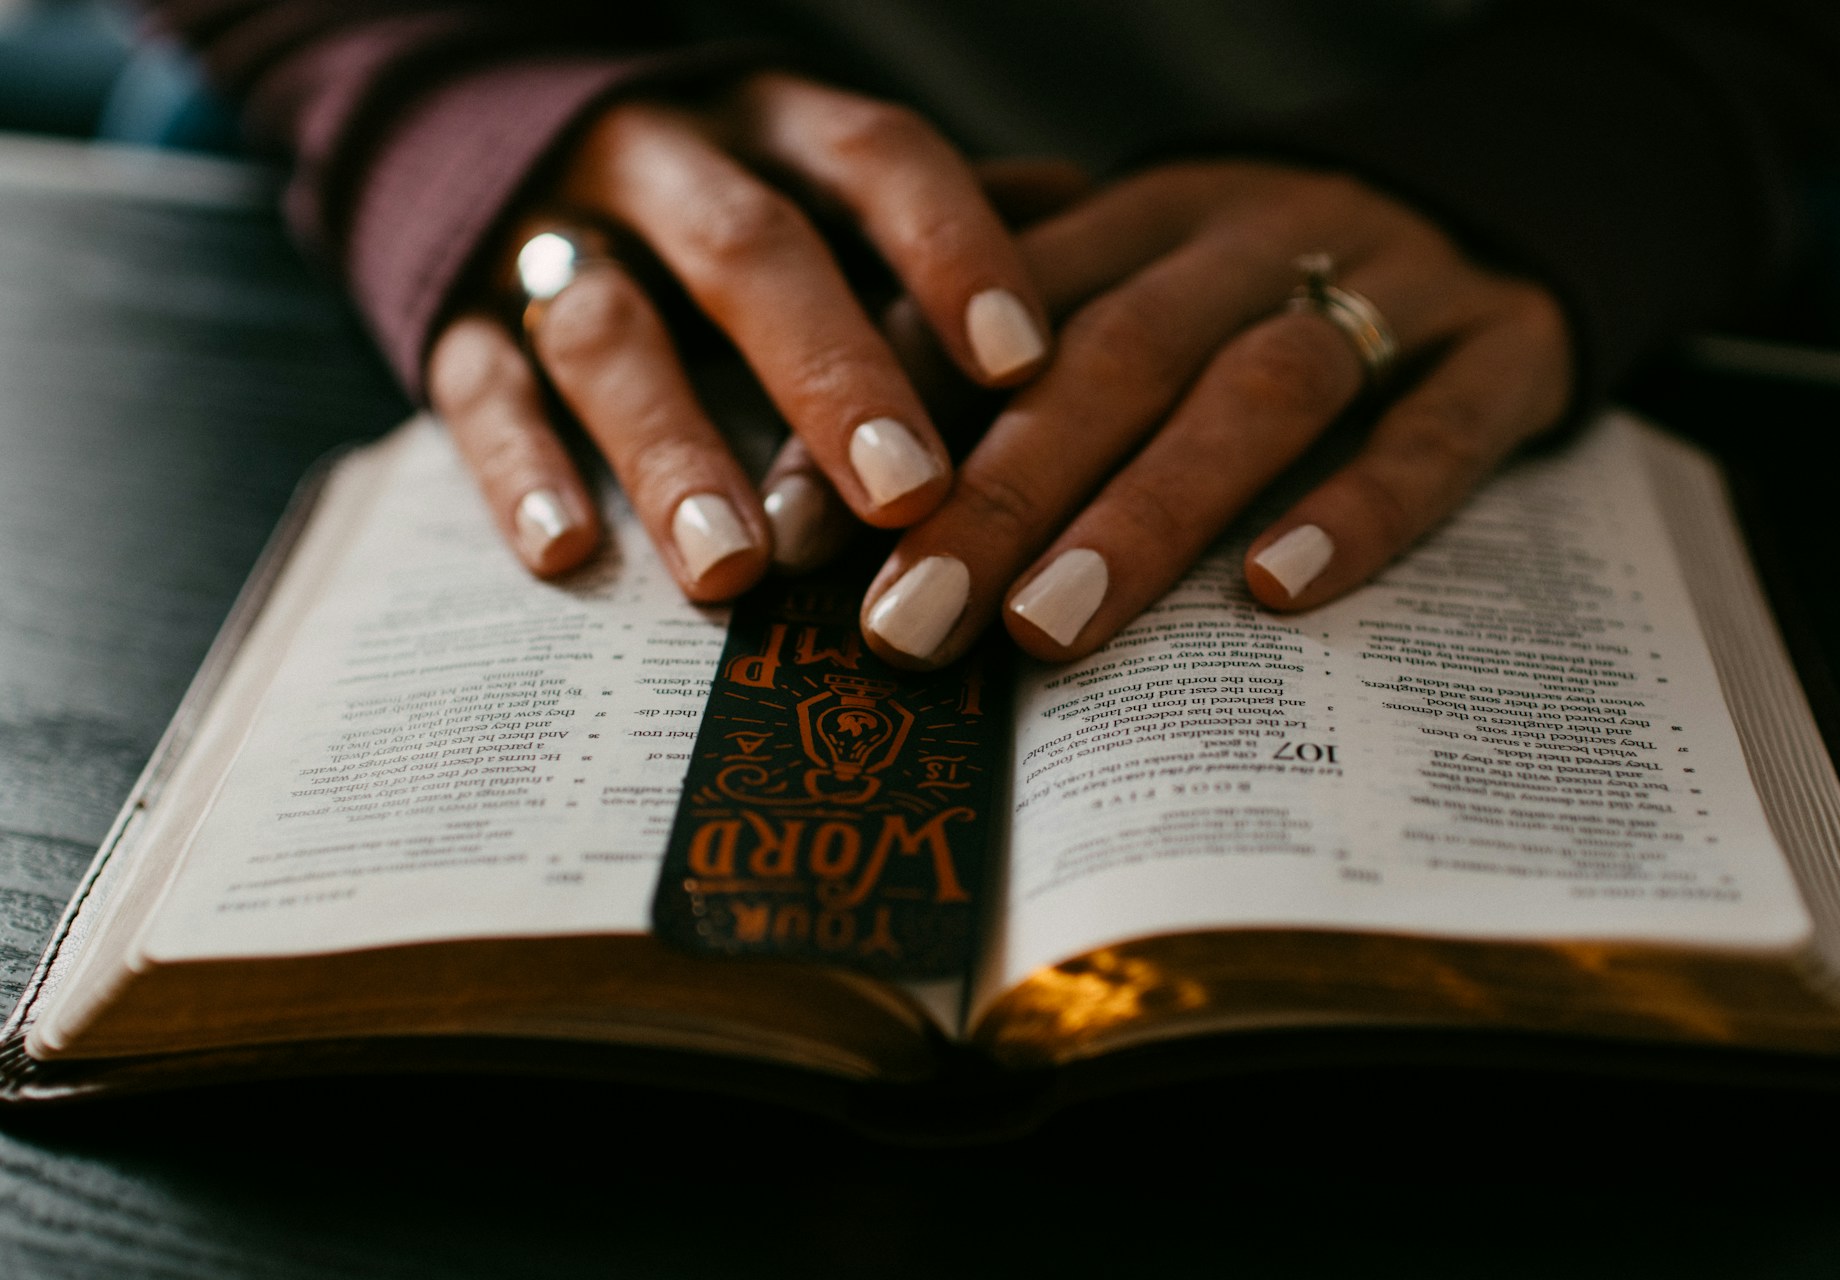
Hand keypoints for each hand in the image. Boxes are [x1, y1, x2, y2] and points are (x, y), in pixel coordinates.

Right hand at [424, 72, 1053, 599]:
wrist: (488, 139)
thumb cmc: (718, 198)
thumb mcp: (821, 182)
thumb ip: (930, 222)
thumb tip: (1089, 227)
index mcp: (773, 126)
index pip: (875, 157)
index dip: (950, 247)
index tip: (1022, 363)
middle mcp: (663, 166)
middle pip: (749, 249)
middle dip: (829, 372)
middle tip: (906, 492)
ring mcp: (548, 236)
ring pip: (606, 327)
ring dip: (671, 447)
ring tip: (737, 569)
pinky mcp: (453, 315)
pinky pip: (476, 385)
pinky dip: (518, 469)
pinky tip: (569, 557)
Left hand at [858, 162, 1574, 665]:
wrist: (1507, 177)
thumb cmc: (1273, 268)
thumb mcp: (1148, 255)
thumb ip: (1017, 328)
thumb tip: (846, 421)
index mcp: (1145, 217)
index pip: (998, 308)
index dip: (892, 413)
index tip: (804, 531)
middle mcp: (1249, 242)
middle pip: (1112, 356)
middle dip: (999, 492)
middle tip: (909, 624)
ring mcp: (1383, 292)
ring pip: (1256, 390)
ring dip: (1146, 510)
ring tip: (1050, 628)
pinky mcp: (1500, 349)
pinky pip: (1436, 429)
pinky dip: (1359, 507)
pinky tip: (1277, 589)